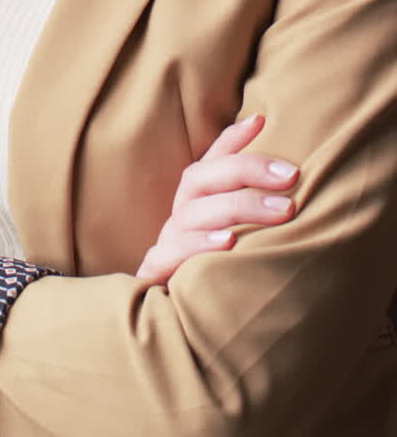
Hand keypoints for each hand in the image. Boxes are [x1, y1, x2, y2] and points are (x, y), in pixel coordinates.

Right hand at [136, 113, 298, 284]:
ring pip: (190, 213)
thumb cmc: (213, 271)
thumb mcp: (234, 234)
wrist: (177, 327)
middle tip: (292, 178)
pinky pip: (168, 255)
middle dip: (247, 172)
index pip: (212, 159)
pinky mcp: (156, 273)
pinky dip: (196, 247)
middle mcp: (179, 215)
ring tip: (278, 210)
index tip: (262, 120)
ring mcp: (166, 242)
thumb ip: (249, 198)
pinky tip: (227, 244)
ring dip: (236, 207)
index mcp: (196, 200)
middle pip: (201, 179)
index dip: (233, 139)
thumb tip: (277, 148)